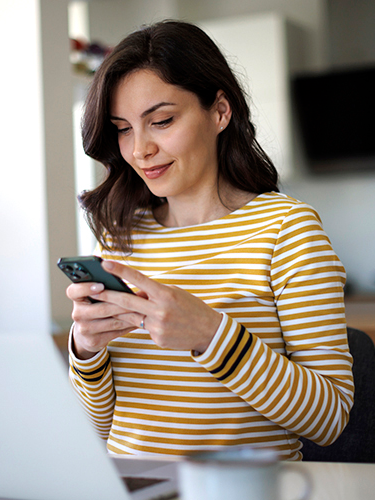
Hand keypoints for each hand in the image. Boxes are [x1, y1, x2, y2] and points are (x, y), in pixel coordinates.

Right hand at [66, 280, 140, 359]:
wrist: (87, 334)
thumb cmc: (96, 306)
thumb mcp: (95, 296)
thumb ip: (106, 286)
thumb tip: (130, 275)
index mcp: (76, 298)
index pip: (74, 291)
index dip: (86, 288)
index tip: (101, 285)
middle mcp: (78, 314)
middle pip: (101, 308)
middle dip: (122, 303)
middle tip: (138, 298)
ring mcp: (85, 329)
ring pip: (112, 321)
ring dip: (130, 315)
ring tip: (144, 308)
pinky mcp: (94, 340)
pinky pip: (116, 331)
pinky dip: (130, 325)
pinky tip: (140, 319)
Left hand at [71, 260, 221, 355]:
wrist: (209, 332)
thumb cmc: (192, 307)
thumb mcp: (175, 293)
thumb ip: (154, 293)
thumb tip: (135, 293)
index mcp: (166, 294)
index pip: (139, 279)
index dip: (121, 271)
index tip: (105, 263)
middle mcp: (160, 311)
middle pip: (127, 302)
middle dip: (108, 295)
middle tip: (93, 290)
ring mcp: (158, 327)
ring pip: (131, 317)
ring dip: (118, 311)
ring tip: (105, 305)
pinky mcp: (157, 339)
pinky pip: (144, 329)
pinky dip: (143, 323)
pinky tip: (151, 321)